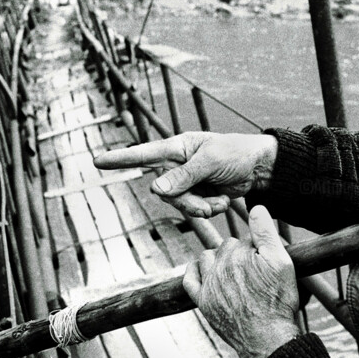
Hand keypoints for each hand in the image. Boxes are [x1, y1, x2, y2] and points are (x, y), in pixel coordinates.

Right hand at [93, 132, 277, 216]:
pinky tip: (224, 201)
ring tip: (220, 201)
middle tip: (209, 202)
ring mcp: (188, 182)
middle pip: (166, 192)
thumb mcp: (211, 161)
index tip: (98, 161)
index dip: (122, 158)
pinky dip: (210, 209)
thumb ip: (184, 176)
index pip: (145, 153)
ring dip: (201, 207)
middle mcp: (179, 165)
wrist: (260, 169)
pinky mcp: (199, 195)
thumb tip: (156, 189)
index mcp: (179, 147)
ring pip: (180, 205)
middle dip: (188, 201)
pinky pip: (195, 210)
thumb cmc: (237, 153)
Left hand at [183, 205, 300, 357]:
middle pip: (226, 246)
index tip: (267, 262)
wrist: (267, 339)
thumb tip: (257, 207)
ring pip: (207, 257)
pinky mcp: (202, 301)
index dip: (258, 248)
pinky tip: (205, 271)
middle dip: (239, 252)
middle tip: (256, 271)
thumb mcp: (282, 263)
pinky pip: (189, 278)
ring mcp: (208, 284)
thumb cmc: (277, 301)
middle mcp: (219, 266)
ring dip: (218, 259)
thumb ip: (267, 233)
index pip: (244, 239)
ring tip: (235, 270)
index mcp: (238, 253)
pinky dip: (194, 270)